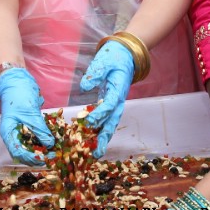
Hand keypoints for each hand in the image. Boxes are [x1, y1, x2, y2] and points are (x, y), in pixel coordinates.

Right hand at [0, 67, 54, 165]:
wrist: (18, 81)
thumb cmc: (19, 95)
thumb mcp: (30, 113)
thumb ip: (40, 129)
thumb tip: (50, 144)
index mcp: (8, 133)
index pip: (18, 152)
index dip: (32, 158)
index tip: (46, 158)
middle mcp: (13, 135)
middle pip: (25, 152)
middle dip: (39, 156)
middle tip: (54, 156)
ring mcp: (20, 131)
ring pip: (32, 146)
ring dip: (43, 149)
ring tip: (56, 150)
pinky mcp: (28, 127)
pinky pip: (36, 137)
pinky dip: (44, 140)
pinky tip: (54, 141)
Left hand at [80, 40, 134, 156]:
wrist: (125, 55)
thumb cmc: (114, 57)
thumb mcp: (104, 60)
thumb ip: (95, 73)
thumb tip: (84, 87)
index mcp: (118, 89)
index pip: (109, 104)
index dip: (99, 114)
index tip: (88, 122)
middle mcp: (118, 100)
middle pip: (112, 121)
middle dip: (104, 137)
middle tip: (96, 153)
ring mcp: (115, 103)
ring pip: (110, 124)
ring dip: (102, 138)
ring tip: (94, 154)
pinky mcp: (110, 104)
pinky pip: (106, 119)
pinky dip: (99, 130)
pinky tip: (90, 140)